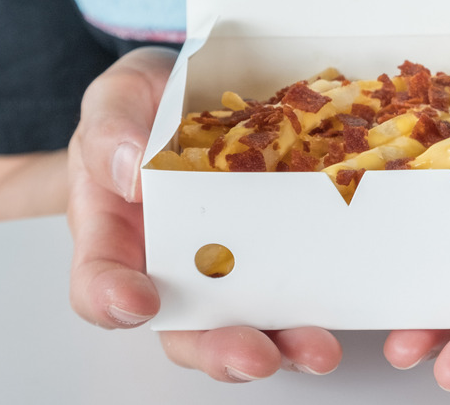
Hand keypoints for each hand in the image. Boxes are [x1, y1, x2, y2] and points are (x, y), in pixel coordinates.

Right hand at [67, 47, 341, 380]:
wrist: (206, 94)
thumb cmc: (149, 107)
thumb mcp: (120, 98)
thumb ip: (110, 129)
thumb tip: (128, 171)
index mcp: (119, 236)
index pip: (101, 284)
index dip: (113, 301)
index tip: (140, 302)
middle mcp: (176, 266)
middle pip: (188, 330)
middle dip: (222, 350)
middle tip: (256, 356)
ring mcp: (232, 266)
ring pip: (250, 323)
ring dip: (284, 344)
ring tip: (317, 350)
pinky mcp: (281, 253)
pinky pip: (299, 286)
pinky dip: (324, 303)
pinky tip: (349, 303)